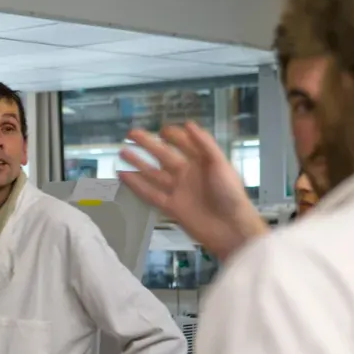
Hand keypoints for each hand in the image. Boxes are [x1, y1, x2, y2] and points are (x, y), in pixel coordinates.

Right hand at [120, 123, 269, 258]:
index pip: (184, 144)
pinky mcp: (171, 207)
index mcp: (202, 162)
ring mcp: (178, 190)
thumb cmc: (230, 194)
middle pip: (164, 155)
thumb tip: (188, 124)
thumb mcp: (221, 164)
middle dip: (148, 144)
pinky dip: (137, 185)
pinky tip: (124, 176)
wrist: (231, 229)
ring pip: (154, 174)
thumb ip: (204, 143)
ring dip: (138, 162)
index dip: (173, 135)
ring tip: (122, 151)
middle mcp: (188, 174)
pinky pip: (151, 194)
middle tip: (132, 134)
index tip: (160, 129)